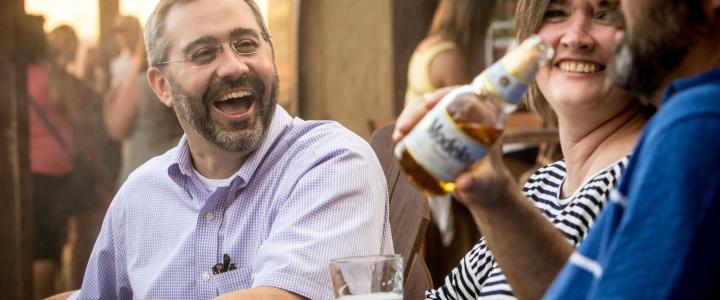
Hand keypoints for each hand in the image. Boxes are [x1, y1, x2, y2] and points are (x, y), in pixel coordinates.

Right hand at [392, 87, 516, 207]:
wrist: (483, 190)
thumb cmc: (489, 184)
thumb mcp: (485, 183)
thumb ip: (477, 182)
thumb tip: (462, 184)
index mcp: (483, 118)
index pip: (462, 96)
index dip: (442, 96)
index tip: (427, 105)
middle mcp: (466, 116)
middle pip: (438, 102)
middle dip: (416, 110)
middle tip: (403, 129)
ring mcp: (451, 122)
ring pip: (426, 110)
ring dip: (409, 118)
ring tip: (398, 135)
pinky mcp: (439, 132)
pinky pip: (421, 123)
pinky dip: (409, 128)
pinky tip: (399, 138)